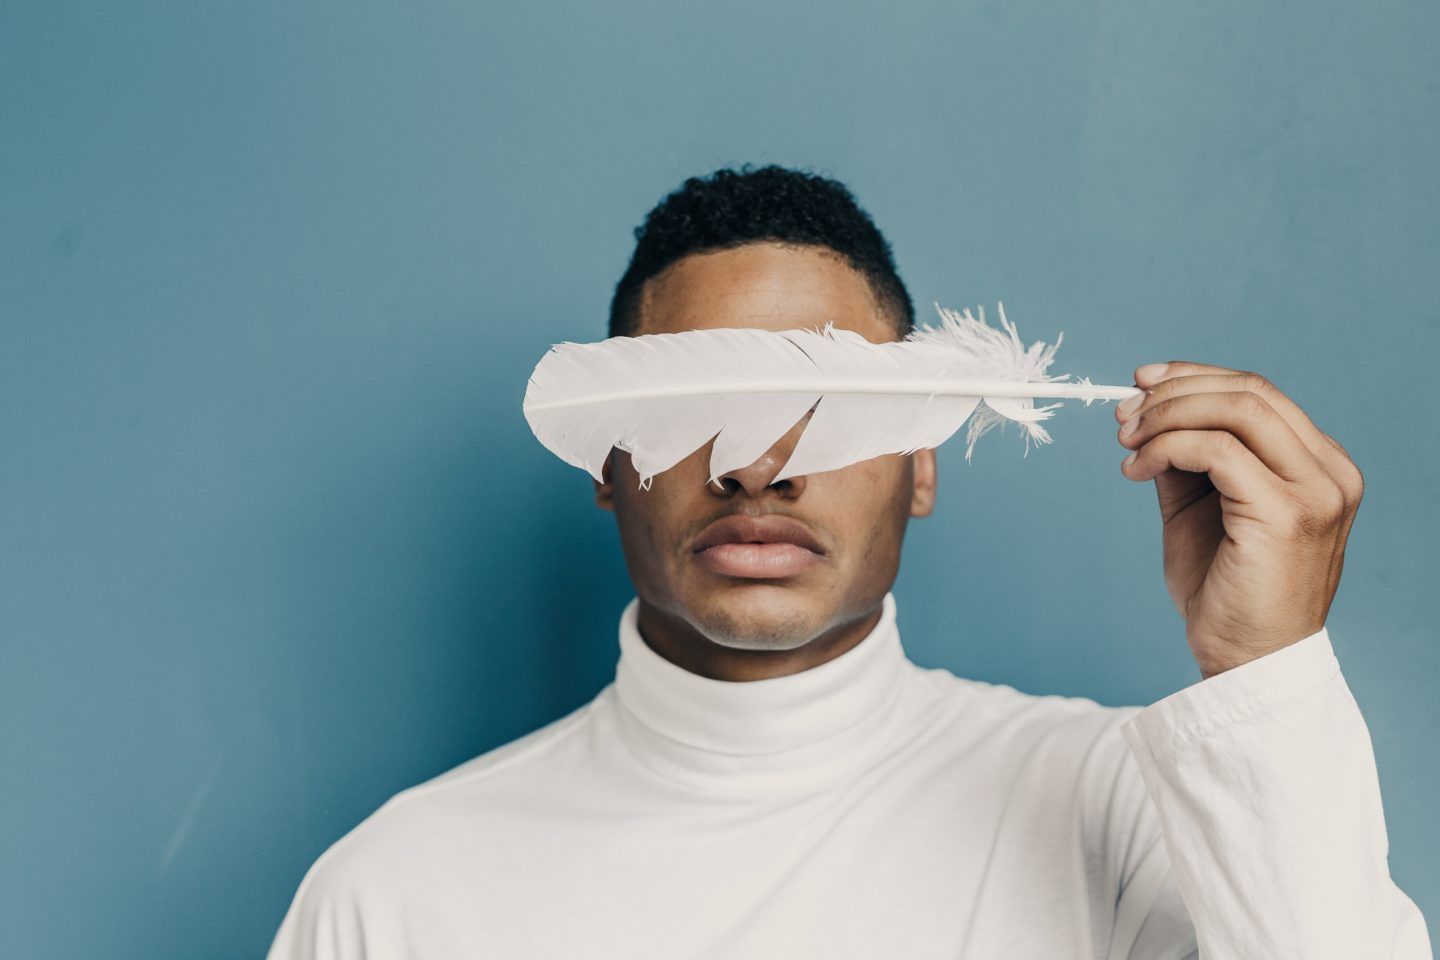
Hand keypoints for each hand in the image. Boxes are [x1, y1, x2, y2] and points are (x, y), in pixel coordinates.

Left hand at [1115, 362, 1363, 678]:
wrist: (1244, 660)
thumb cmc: (1224, 589)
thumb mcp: (1199, 507)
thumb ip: (1186, 457)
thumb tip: (1146, 410)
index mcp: (1319, 464)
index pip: (1258, 392)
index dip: (1194, 376)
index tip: (1140, 382)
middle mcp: (1329, 472)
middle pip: (1250, 390)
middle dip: (1174, 392)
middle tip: (1123, 414)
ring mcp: (1315, 492)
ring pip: (1236, 410)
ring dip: (1166, 417)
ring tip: (1126, 443)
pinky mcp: (1286, 515)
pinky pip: (1217, 451)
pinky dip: (1165, 448)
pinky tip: (1135, 471)